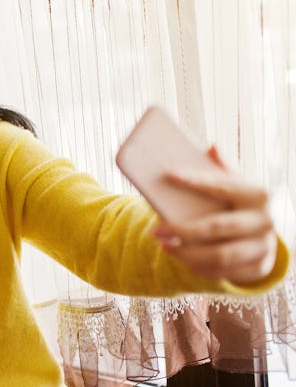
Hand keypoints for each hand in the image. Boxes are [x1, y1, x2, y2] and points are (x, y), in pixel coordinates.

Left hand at [152, 146, 277, 284]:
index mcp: (257, 193)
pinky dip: (199, 268)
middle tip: (155, 230)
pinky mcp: (259, 267)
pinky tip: (181, 258)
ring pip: (220, 255)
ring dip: (186, 253)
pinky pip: (224, 272)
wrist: (261, 233)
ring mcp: (263, 246)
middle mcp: (265, 220)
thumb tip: (211, 146)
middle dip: (182, 230)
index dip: (196, 180)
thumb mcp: (234, 183)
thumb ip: (222, 168)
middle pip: (217, 227)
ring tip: (163, 244)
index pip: (222, 185)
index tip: (169, 174)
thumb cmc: (236, 202)